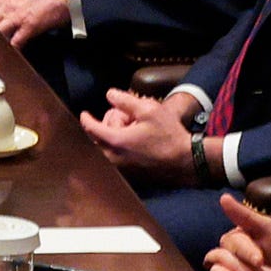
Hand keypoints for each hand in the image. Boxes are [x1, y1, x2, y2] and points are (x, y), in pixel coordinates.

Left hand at [85, 87, 204, 177]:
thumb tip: (109, 95)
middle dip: (106, 126)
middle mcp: (114, 158)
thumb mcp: (149, 110)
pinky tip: (135, 143)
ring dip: (113, 138)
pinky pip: (115, 160)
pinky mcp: (129, 176)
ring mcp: (121, 169)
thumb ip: (125, 101)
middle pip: (97, 139)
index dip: (86, 119)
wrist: (186, 161)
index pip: (91, 128)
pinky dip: (118, 150)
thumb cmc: (169, 136)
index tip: (85, 114)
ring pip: (105, 151)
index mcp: (115, 141)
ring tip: (133, 130)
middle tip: (125, 118)